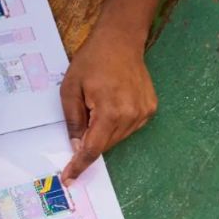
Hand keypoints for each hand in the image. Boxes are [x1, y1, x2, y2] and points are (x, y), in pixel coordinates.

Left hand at [60, 19, 156, 183]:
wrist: (121, 40)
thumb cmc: (92, 61)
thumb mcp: (70, 89)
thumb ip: (73, 120)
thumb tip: (76, 146)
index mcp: (110, 111)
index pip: (93, 148)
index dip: (79, 165)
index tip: (69, 178)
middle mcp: (131, 115)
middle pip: (105, 145)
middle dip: (88, 143)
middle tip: (80, 123)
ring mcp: (144, 113)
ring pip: (116, 138)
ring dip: (102, 133)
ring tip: (95, 106)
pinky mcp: (150, 109)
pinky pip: (127, 128)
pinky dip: (114, 126)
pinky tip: (109, 105)